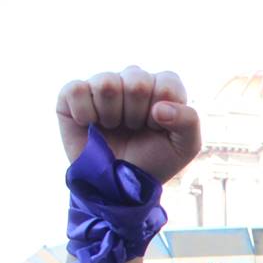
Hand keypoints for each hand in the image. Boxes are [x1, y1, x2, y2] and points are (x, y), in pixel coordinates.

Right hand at [57, 67, 200, 183]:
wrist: (120, 183)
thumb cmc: (155, 160)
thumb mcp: (185, 146)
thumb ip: (189, 121)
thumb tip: (159, 108)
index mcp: (161, 88)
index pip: (167, 83)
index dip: (163, 112)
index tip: (157, 128)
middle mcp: (132, 80)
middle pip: (137, 81)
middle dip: (138, 114)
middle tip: (134, 129)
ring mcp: (102, 84)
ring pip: (106, 83)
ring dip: (112, 115)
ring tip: (114, 127)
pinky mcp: (73, 94)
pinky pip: (76, 90)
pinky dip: (85, 114)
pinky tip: (91, 125)